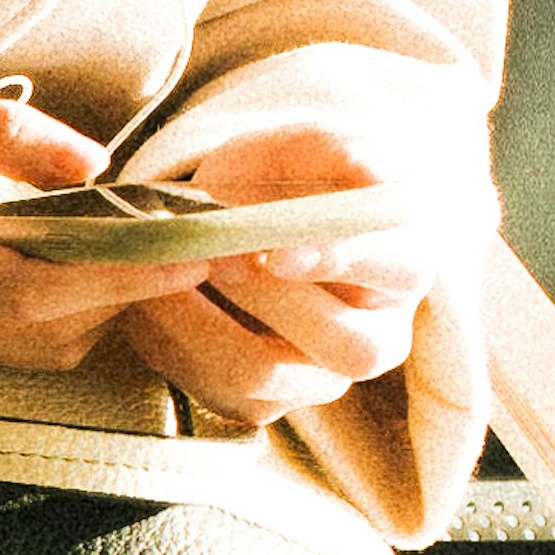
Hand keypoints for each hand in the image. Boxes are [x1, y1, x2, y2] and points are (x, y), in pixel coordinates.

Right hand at [0, 77, 214, 373]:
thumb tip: (94, 166)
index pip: (32, 291)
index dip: (119, 276)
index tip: (188, 252)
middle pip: (46, 331)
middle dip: (124, 292)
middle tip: (189, 242)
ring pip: (35, 346)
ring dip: (97, 305)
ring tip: (145, 247)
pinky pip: (8, 340)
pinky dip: (61, 308)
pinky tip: (86, 261)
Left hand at [119, 127, 469, 424]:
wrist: (223, 220)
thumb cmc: (279, 182)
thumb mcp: (301, 150)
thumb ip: (334, 152)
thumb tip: (371, 169)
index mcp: (403, 262)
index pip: (397, 269)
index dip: (341, 261)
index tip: (279, 253)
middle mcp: (378, 335)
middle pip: (348, 345)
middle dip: (270, 301)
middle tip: (212, 258)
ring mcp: (319, 380)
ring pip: (265, 375)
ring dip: (203, 325)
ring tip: (164, 279)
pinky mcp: (260, 404)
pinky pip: (214, 391)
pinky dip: (171, 345)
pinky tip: (151, 304)